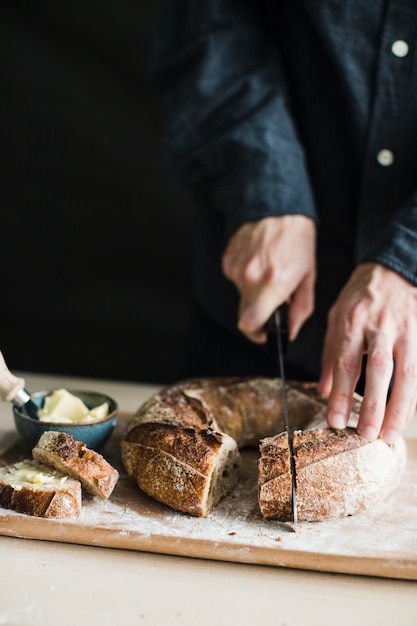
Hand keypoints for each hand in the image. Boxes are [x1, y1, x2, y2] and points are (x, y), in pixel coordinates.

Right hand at [221, 215, 315, 342]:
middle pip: (244, 314)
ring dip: (254, 292)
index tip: (264, 333)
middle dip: (258, 314)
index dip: (256, 334)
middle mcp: (250, 278)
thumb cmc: (297, 241)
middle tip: (271, 301)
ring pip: (241, 296)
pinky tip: (258, 262)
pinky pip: (235, 279)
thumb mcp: (308, 277)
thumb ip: (300, 309)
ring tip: (268, 272)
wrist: (278, 209)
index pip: (250, 324)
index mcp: (274, 284)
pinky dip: (246, 277)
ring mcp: (236, 268)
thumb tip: (291, 331)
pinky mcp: (228, 260)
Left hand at [317, 263, 416, 442]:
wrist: (393, 269)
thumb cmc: (360, 296)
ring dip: (399, 407)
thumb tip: (322, 390)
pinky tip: (407, 415)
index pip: (346, 362)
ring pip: (407, 372)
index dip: (341, 394)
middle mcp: (380, 326)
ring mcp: (406, 329)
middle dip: (374, 405)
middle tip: (367, 434)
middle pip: (379, 369)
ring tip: (389, 435)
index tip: (335, 420)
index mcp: (353, 321)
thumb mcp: (336, 317)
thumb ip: (330, 354)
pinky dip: (415, 396)